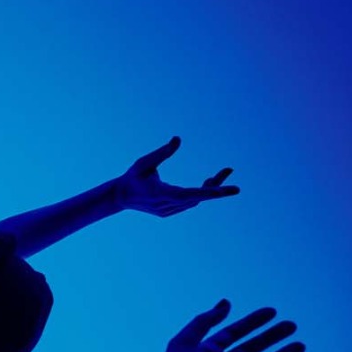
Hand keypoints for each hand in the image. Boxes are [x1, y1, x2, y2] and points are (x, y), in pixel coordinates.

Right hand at [115, 136, 238, 216]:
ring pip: (195, 201)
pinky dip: (200, 194)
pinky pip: (189, 203)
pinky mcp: (167, 212)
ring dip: (210, 188)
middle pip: (197, 198)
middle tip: (232, 178)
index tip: (227, 191)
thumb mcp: (144, 162)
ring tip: (223, 173)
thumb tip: (178, 139)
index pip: (189, 194)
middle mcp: (165, 205)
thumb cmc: (132, 176)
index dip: (209, 193)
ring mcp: (167, 211)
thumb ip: (162, 152)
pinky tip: (209, 183)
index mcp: (159, 193)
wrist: (119, 197)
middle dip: (216, 188)